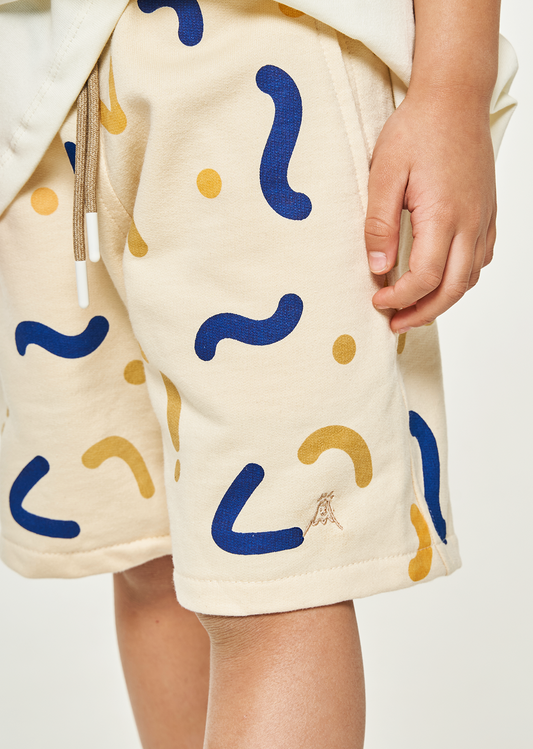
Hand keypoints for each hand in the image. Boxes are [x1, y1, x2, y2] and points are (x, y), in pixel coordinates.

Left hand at [365, 90, 496, 332]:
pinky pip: (482, 257)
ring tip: (416, 309)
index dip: (400, 298)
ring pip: (471, 277)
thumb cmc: (417, 130)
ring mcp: (483, 217)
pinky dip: (463, 278)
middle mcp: (470, 222)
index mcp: (443, 216)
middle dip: (423, 313)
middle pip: (453, 288)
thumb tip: (378, 267)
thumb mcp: (384, 175)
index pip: (424, 277)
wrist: (454, 96)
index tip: (377, 302)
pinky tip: (444, 279)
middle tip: (396, 324)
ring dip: (444, 300)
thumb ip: (380, 224)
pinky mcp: (488, 211)